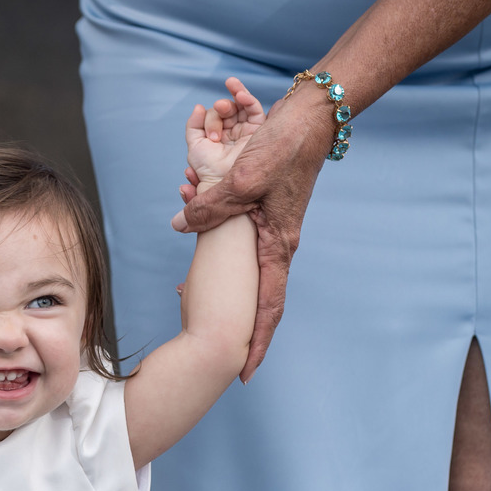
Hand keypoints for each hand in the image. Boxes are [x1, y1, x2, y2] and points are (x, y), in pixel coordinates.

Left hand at [172, 80, 334, 381]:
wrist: (311, 116)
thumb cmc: (285, 146)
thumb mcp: (244, 178)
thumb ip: (211, 206)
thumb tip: (179, 225)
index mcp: (278, 247)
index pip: (269, 307)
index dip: (256, 343)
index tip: (243, 374)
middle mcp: (277, 246)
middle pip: (258, 301)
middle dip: (237, 330)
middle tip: (215, 357)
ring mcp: (271, 232)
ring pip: (243, 272)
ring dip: (215, 285)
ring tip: (184, 302)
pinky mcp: (264, 214)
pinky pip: (239, 246)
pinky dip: (216, 253)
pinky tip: (192, 255)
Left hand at [184, 77, 264, 185]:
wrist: (226, 183)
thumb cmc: (208, 169)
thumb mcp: (195, 146)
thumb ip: (194, 125)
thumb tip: (198, 106)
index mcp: (217, 135)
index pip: (214, 115)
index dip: (210, 119)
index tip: (211, 137)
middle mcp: (232, 133)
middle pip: (227, 109)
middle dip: (221, 108)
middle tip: (220, 112)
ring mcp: (246, 131)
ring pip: (241, 106)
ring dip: (234, 96)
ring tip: (228, 93)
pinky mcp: (259, 131)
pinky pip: (255, 110)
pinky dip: (248, 98)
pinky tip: (240, 94)